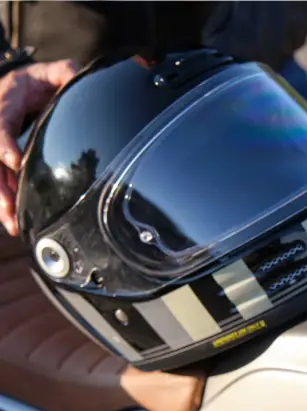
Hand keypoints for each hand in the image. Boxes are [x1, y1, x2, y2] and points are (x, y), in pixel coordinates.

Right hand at [0, 59, 78, 234]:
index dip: (4, 142)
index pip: (0, 122)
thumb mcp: (55, 70)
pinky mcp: (0, 154)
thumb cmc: (41, 79)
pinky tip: (12, 220)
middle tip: (8, 209)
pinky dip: (6, 198)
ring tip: (12, 224)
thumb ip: (67, 73)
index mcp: (6, 99)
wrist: (22, 82)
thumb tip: (79, 77)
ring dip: (1, 199)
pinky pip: (0, 177)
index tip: (12, 162)